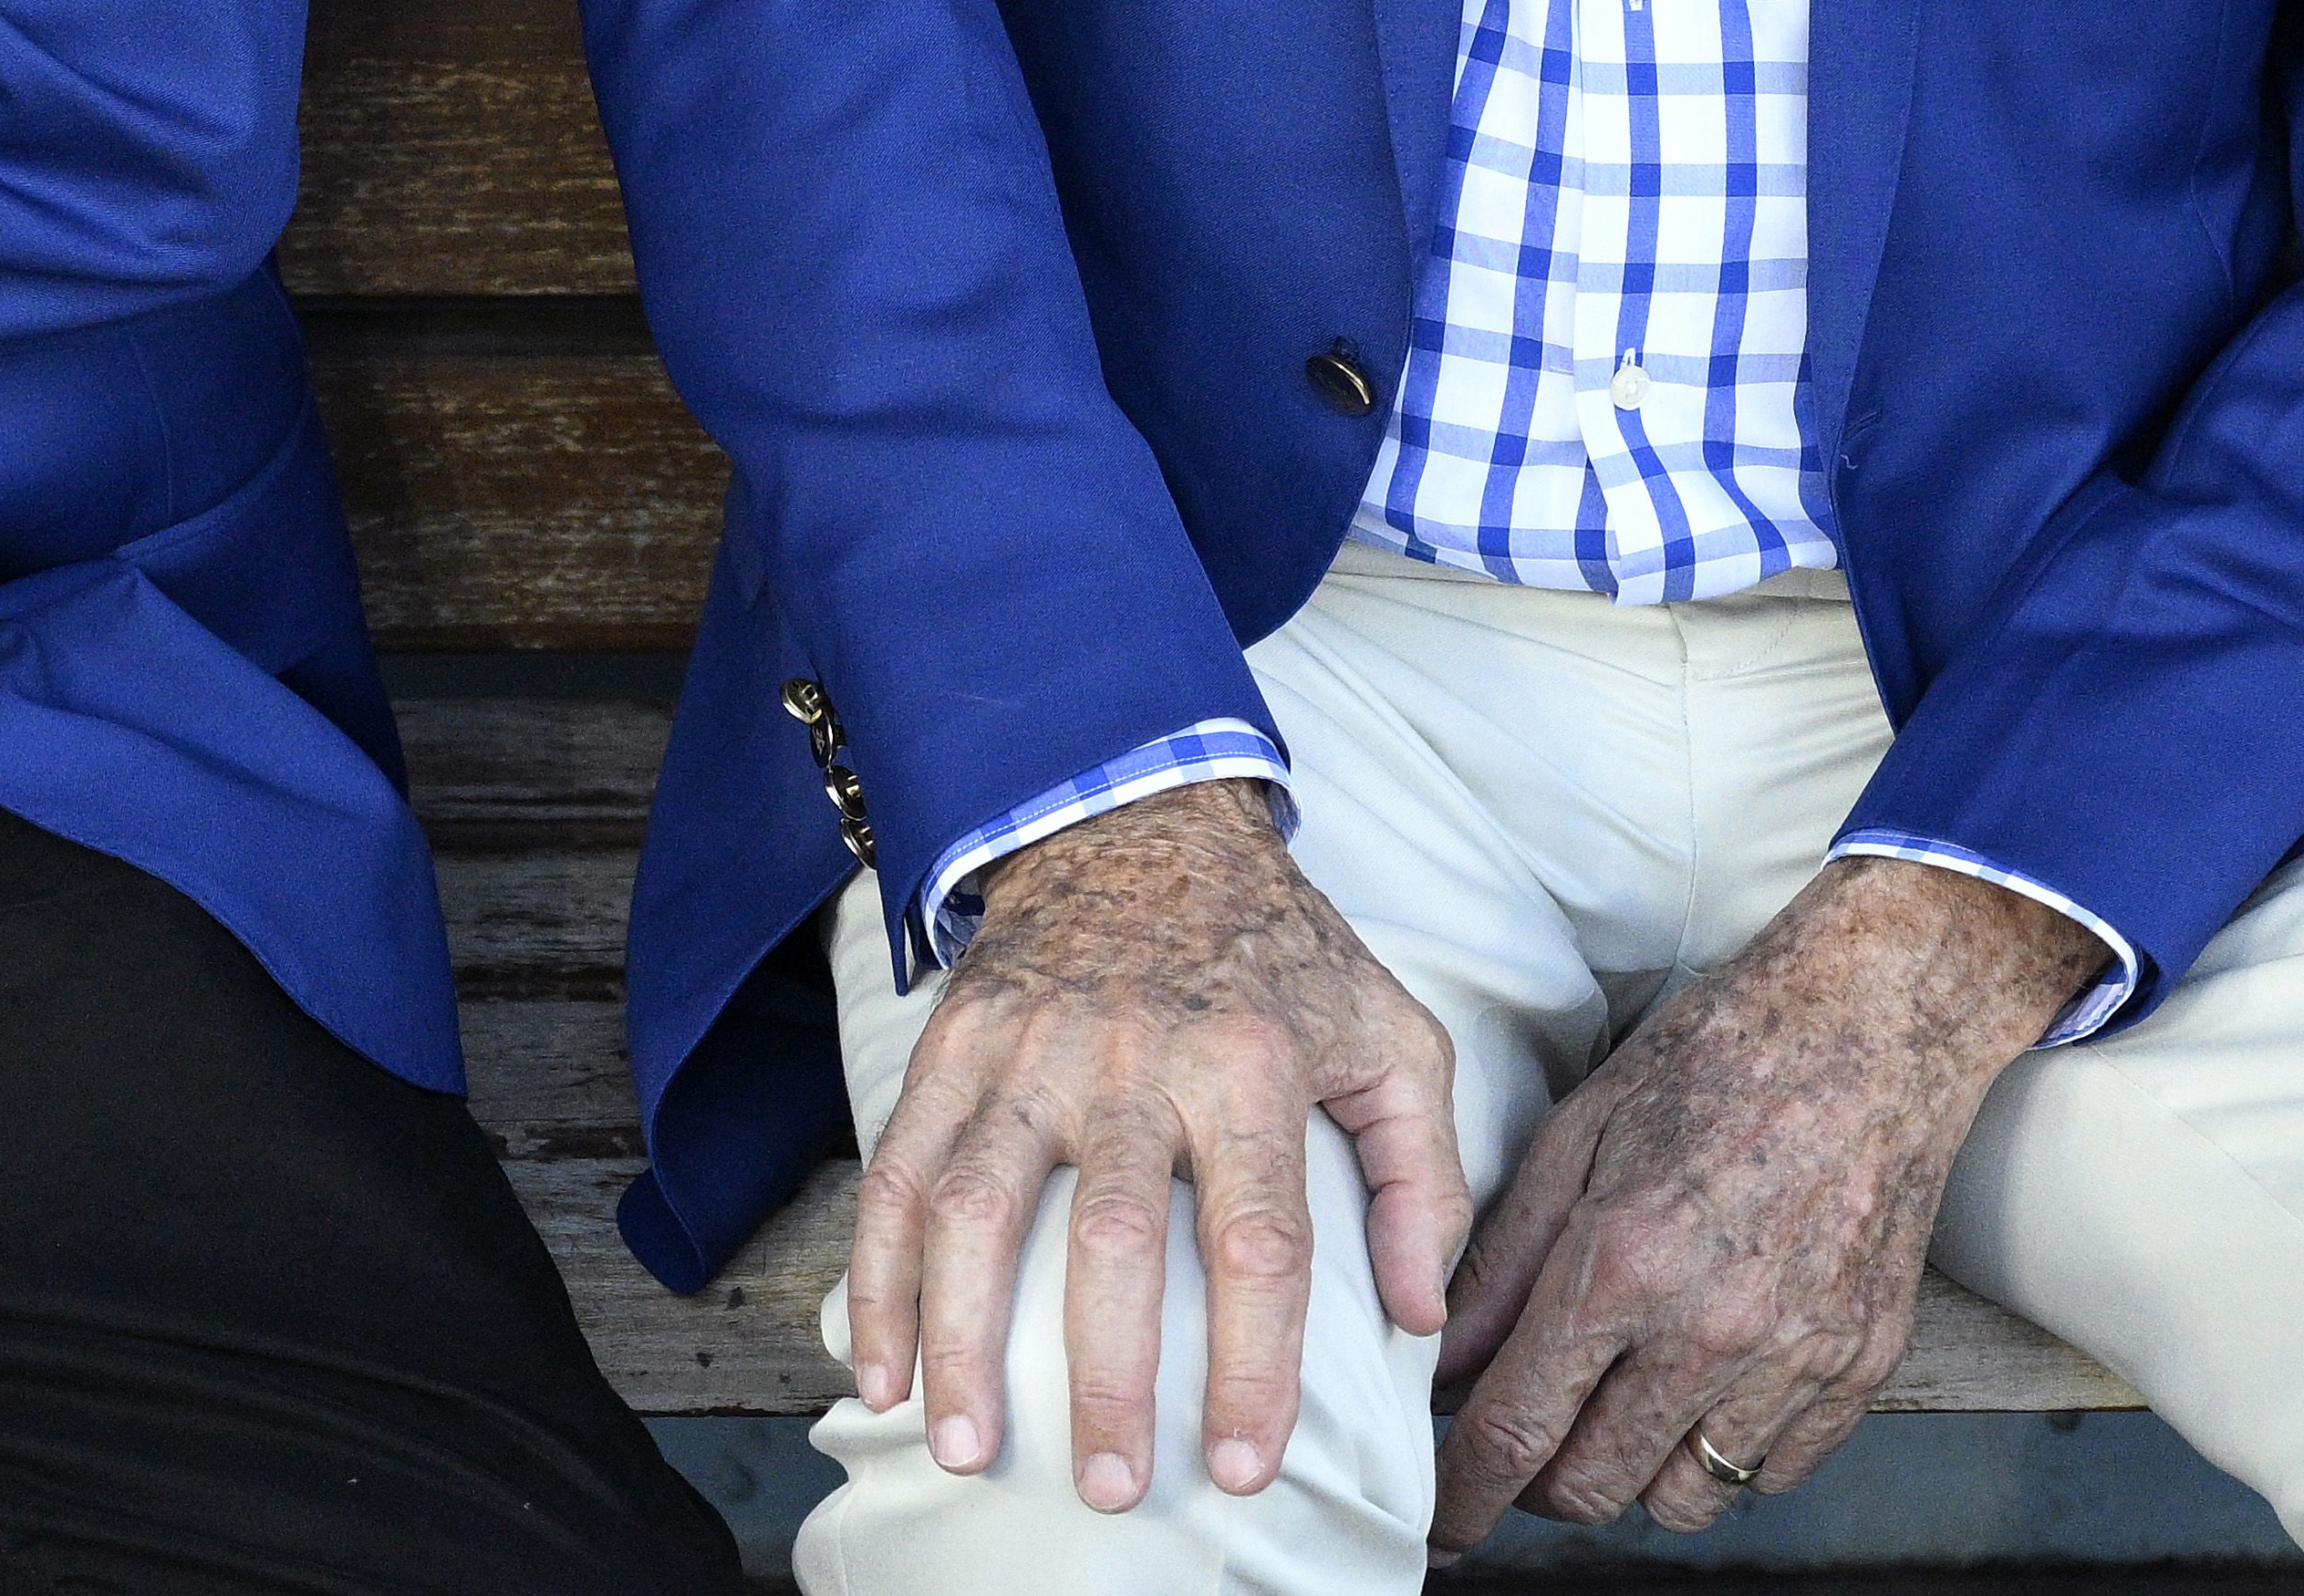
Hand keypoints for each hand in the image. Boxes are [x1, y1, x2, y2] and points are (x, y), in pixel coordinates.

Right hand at [846, 779, 1465, 1517]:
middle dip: (1108, 1380)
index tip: (1241, 1468)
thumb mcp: (1388, 1033)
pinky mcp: (956, 1042)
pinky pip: (899, 1168)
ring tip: (965, 1449)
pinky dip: (879, 1277)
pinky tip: (881, 1370)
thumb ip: (1424, 1173)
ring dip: (962, 1340)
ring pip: (977, 1207)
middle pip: (1112, 1241)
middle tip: (1109, 1489)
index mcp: (1252, 1064)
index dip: (1254, 1367)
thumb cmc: (1275, 951)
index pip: (1260, 1242)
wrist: (1141, 814)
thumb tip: (1420, 1315)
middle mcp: (1136, 1056)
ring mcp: (1032, 1048)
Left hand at [1430, 857, 2102, 1545]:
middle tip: (1533, 1436)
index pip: (1516, 1431)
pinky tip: (1708, 1389)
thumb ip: (1505, 1261)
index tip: (1444, 1518)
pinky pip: (1771, 1474)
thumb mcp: (1579, 1131)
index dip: (1463, 1494)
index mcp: (1624, 1262)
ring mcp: (1796, 1358)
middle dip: (1540, 1482)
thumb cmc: (1723, 1057)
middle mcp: (1711, 1329)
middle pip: (1593, 1487)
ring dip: (1634, 1474)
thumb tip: (1448, 1362)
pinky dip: (1727, 1455)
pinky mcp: (1860, 1367)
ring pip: (1683, 1498)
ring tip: (1624, 1406)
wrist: (1875, 1026)